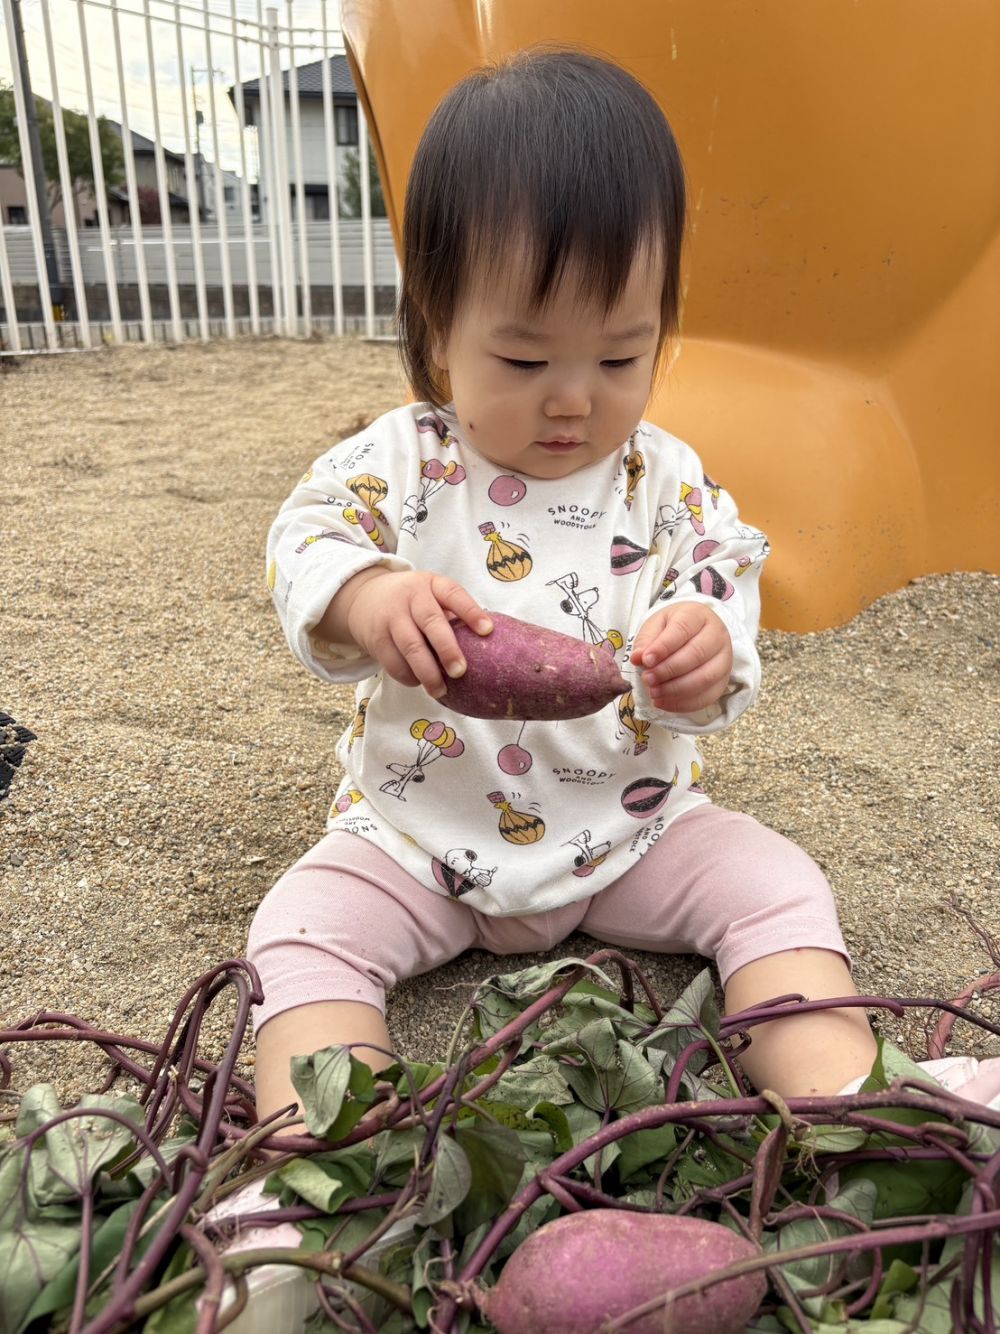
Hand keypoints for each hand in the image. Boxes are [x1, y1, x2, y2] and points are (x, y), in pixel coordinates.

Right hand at [343, 569, 492, 698]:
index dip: (471, 612)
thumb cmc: (411, 601)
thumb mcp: (430, 594)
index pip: (454, 594)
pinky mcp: (376, 638)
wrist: (362, 598)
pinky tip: (419, 683)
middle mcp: (411, 597)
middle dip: (447, 649)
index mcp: (431, 584)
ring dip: (427, 672)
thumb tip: (487, 645)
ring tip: (440, 690)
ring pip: (410, 647)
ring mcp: (391, 618)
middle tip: (460, 672)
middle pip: (431, 622)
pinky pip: (393, 662)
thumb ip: (452, 613)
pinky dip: (407, 676)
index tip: (488, 631)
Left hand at [630, 603, 732, 712]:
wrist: (695, 633)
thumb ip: (646, 641)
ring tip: (654, 693)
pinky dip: (684, 704)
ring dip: (676, 689)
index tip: (646, 661)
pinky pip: (708, 696)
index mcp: (697, 615)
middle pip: (696, 653)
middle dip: (668, 670)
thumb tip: (637, 658)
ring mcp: (724, 658)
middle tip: (648, 679)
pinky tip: (663, 703)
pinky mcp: (723, 680)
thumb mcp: (656, 626)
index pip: (682, 629)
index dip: (664, 647)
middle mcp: (716, 635)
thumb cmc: (672, 629)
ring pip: (705, 677)